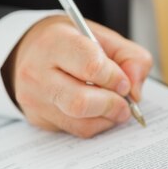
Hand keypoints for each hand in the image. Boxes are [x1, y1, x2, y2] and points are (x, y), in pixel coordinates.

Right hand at [3, 15, 151, 136]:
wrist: (32, 51)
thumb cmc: (72, 44)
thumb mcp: (104, 38)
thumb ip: (131, 58)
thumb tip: (135, 92)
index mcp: (55, 42)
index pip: (91, 66)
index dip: (115, 78)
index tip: (124, 83)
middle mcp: (38, 71)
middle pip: (81, 102)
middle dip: (112, 105)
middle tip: (124, 102)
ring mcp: (35, 98)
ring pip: (80, 122)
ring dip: (107, 118)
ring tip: (114, 105)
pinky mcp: (38, 118)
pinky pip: (75, 130)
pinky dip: (96, 124)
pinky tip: (99, 111)